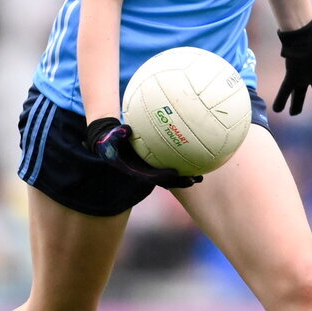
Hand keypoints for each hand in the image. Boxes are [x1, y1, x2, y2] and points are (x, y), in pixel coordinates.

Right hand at [85, 117, 201, 188]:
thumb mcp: (110, 138)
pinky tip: (195, 155)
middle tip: (196, 180)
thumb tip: (126, 129)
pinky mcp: (154, 163)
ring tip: (201, 175)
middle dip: (180, 181)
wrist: (109, 145)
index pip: (152, 176)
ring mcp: (151, 168)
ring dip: (185, 175)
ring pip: (170, 174)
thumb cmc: (110, 141)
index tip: (175, 172)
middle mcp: (146, 172)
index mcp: (136, 170)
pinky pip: (169, 163)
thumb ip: (117, 135)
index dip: (163, 176)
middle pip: (166, 180)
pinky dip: (181, 162)